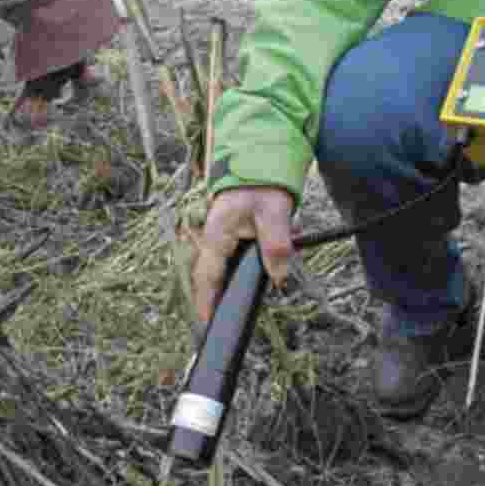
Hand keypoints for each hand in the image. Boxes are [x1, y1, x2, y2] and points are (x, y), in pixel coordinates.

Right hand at [192, 186, 294, 323]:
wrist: (259, 162)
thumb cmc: (263, 185)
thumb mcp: (275, 213)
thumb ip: (276, 246)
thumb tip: (279, 278)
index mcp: (216, 233)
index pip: (207, 276)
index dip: (206, 302)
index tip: (207, 323)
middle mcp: (211, 238)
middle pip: (208, 278)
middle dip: (216, 299)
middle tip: (221, 322)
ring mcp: (217, 239)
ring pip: (219, 270)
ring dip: (230, 284)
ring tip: (236, 298)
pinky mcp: (227, 238)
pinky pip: (228, 261)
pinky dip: (238, 271)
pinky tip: (253, 272)